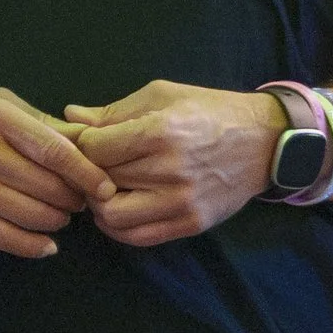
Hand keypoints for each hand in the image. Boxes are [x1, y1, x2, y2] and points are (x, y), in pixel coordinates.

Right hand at [0, 86, 114, 258]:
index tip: (106, 188)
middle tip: (78, 201)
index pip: (55, 150)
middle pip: (49, 187)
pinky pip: (8, 239)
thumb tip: (91, 141)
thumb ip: (41, 123)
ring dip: (57, 221)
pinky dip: (35, 246)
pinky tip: (47, 244)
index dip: (86, 173)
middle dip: (74, 199)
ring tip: (59, 215)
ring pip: (34, 215)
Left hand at [61, 80, 283, 245]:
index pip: (95, 148)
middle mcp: (169, 170)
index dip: (83, 145)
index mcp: (160, 131)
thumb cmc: (209, 111)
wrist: (263, 141)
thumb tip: (70, 117)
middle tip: (93, 166)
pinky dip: (118, 227)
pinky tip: (120, 209)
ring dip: (100, 205)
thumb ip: (114, 111)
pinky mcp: (190, 223)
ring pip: (112, 216)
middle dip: (89, 173)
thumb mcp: (163, 96)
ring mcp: (180, 202)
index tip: (90, 142)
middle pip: (100, 181)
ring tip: (107, 189)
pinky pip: (137, 237)